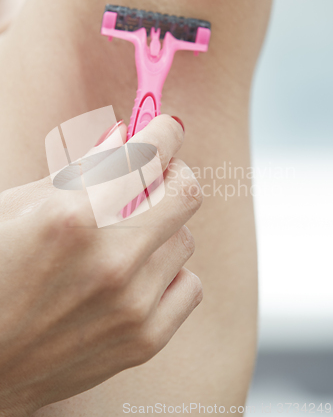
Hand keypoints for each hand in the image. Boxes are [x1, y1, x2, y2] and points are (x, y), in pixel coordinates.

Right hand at [0, 115, 202, 416]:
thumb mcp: (18, 206)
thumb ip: (81, 170)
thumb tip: (126, 136)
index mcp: (73, 216)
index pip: (149, 155)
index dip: (165, 133)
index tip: (169, 130)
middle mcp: (111, 261)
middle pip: (186, 192)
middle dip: (172, 174)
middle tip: (154, 177)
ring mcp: (132, 305)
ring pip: (185, 239)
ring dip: (162, 230)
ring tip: (126, 239)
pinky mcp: (144, 340)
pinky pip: (190, 285)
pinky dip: (170, 274)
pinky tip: (138, 277)